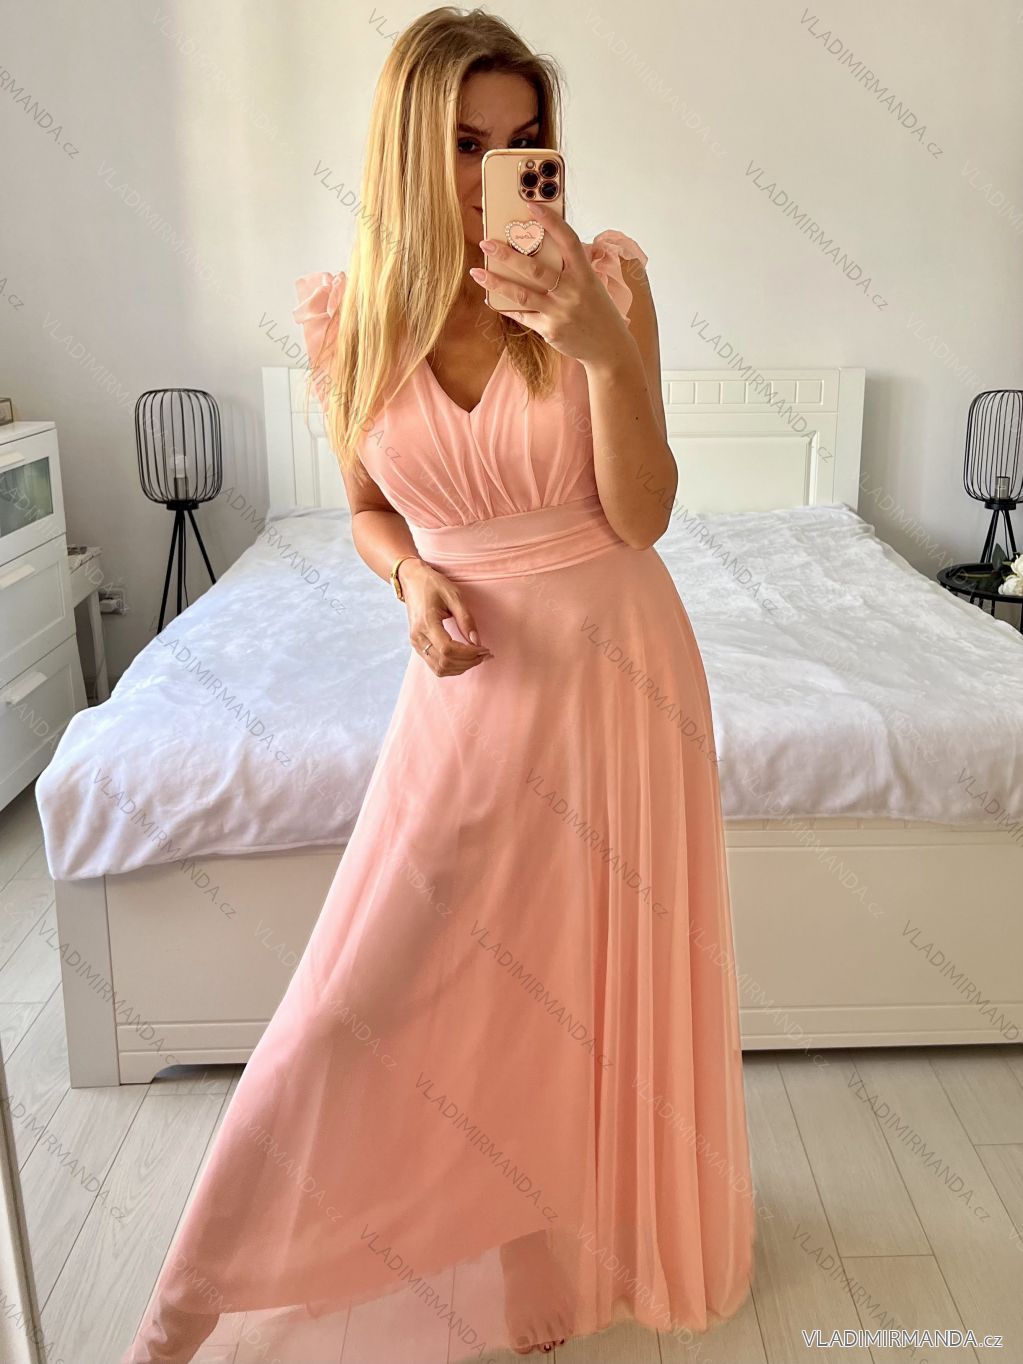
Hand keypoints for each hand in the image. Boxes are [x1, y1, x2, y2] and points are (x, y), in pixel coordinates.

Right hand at [398, 557, 493, 677]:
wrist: (411, 580)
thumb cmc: (433, 585)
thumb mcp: (454, 596)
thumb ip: (466, 619)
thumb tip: (476, 642)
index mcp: (426, 623)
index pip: (448, 650)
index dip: (469, 654)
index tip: (485, 649)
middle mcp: (418, 637)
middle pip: (444, 663)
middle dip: (468, 662)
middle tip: (485, 654)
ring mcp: (416, 643)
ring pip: (440, 669)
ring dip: (461, 667)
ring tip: (477, 657)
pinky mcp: (418, 646)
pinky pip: (435, 665)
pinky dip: (452, 667)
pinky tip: (465, 658)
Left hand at [468, 204, 630, 368]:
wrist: (609, 348)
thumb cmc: (598, 311)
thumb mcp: (592, 284)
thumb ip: (572, 268)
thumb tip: (543, 249)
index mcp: (585, 274)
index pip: (568, 241)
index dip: (551, 221)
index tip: (531, 205)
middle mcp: (572, 291)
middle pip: (535, 269)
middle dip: (507, 255)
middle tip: (486, 243)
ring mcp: (560, 312)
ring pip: (522, 294)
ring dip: (497, 282)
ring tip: (477, 273)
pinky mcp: (550, 330)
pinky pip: (523, 316)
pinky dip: (507, 307)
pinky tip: (491, 299)